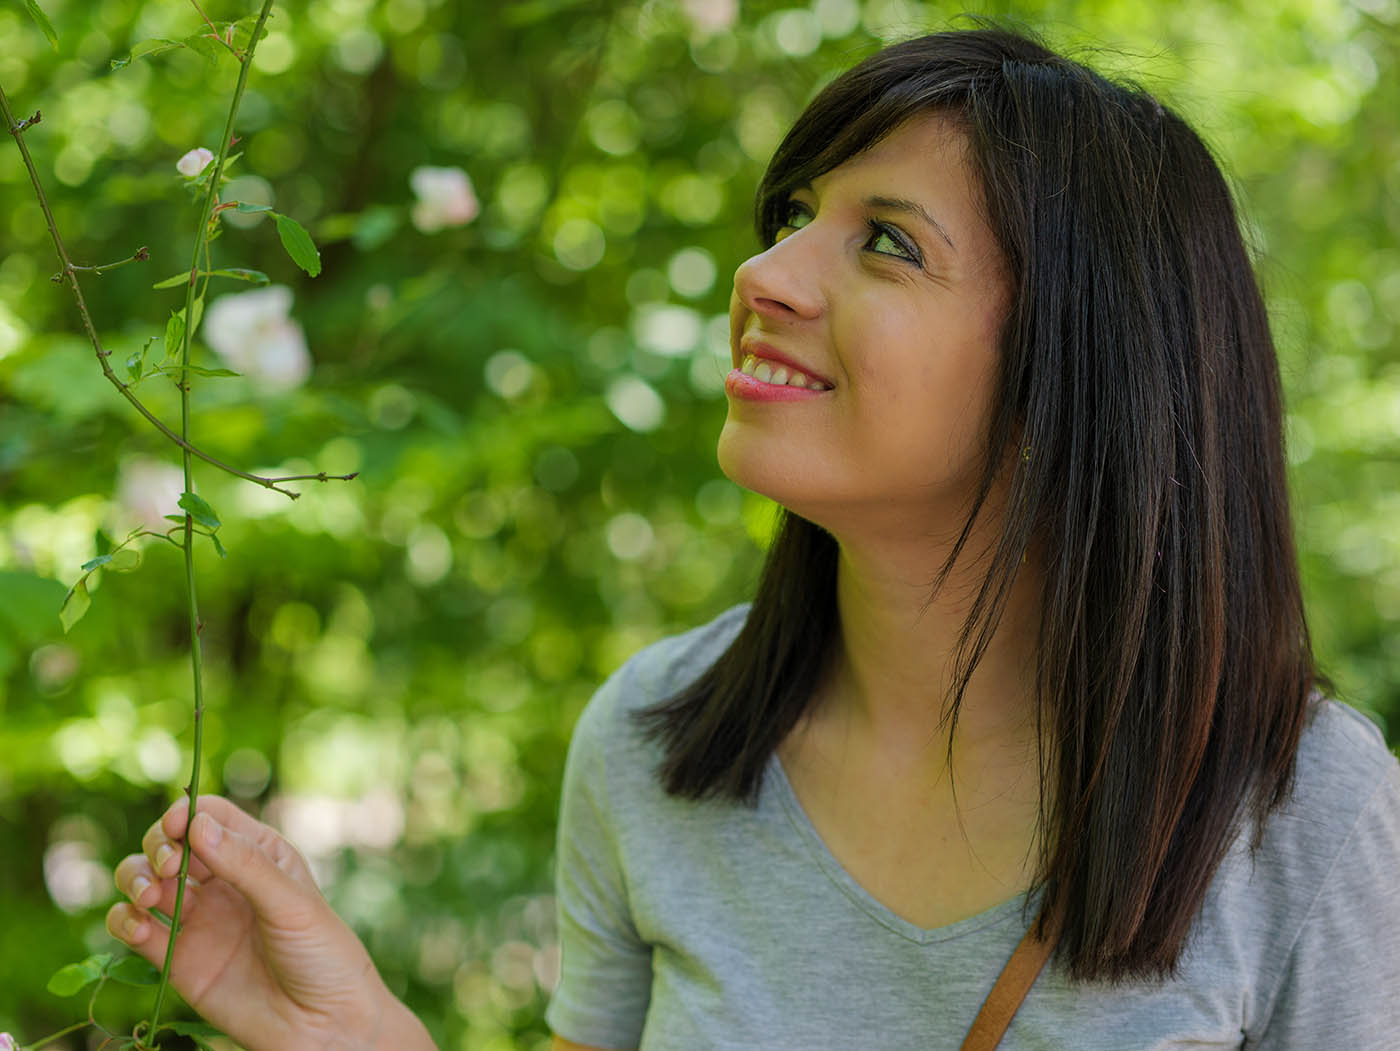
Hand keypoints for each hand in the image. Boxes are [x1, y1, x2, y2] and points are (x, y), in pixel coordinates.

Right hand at [107, 794, 433, 1050]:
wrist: (322, 1025)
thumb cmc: (322, 955)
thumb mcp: (292, 904)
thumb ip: (245, 866)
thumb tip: (197, 825)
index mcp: (259, 855)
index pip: (211, 816)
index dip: (187, 814)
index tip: (177, 827)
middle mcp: (224, 881)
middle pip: (170, 844)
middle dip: (158, 846)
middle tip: (170, 866)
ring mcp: (199, 920)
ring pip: (146, 882)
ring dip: (133, 878)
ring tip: (149, 896)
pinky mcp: (178, 960)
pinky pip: (135, 930)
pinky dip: (122, 921)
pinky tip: (137, 926)